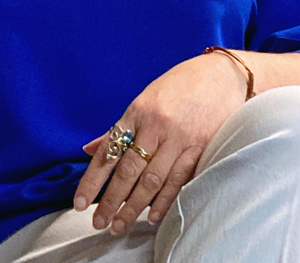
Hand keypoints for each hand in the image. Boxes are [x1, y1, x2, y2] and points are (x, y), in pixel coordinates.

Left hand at [74, 53, 246, 234]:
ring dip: (134, 207)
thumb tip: (91, 149)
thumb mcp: (145, 99)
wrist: (220, 74)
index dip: (92, 179)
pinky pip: (179, 180)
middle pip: (128, 170)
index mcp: (137, 112)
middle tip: (99, 223)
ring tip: (120, 225)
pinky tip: (152, 216)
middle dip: (111, 200)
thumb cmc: (179, 86)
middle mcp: (155, 126)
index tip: (79, 201)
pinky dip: (164, 200)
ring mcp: (178, 138)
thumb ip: (121, 128)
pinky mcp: (199, 147)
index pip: (109, 151)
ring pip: (152, 180)